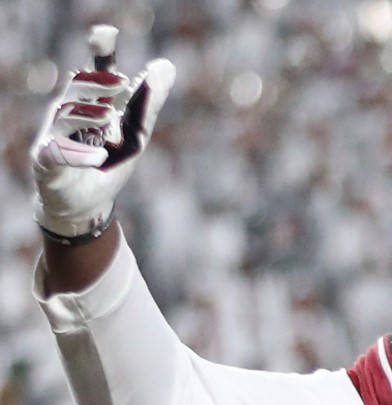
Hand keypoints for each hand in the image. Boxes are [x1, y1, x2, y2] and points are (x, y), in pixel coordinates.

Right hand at [32, 26, 174, 240]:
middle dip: (97, 83)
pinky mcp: (46, 160)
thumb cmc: (107, 164)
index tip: (108, 31)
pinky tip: (98, 156)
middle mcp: (68, 114)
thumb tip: (166, 64)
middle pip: (76, 87)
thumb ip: (146, 103)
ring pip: (63, 113)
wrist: (87, 205)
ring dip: (88, 114)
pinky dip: (77, 152)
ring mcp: (54, 135)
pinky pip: (55, 150)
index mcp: (89, 105)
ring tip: (108, 118)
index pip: (92, 73)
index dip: (100, 53)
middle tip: (121, 83)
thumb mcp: (134, 134)